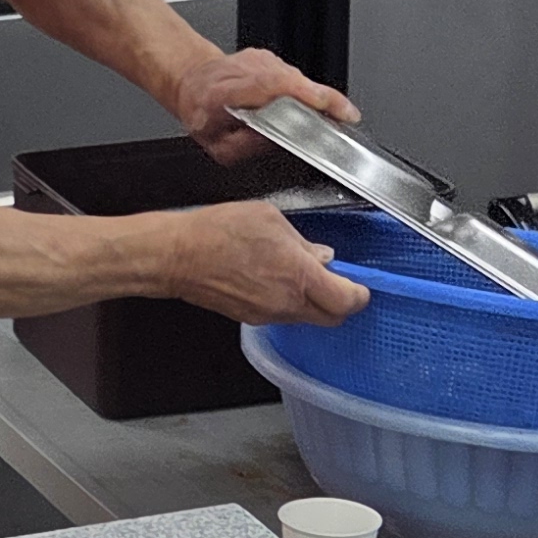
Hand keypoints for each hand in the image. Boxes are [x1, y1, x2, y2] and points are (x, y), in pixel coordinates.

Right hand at [164, 201, 368, 324]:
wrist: (177, 256)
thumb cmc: (216, 233)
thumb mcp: (270, 219)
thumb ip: (302, 240)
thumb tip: (320, 254)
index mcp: (298, 276)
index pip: (347, 301)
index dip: (360, 294)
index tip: (361, 285)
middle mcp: (287, 302)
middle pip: (332, 318)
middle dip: (340, 302)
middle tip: (337, 282)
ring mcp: (268, 314)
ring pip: (307, 317)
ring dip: (313, 301)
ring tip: (296, 273)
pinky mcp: (250, 318)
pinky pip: (282, 314)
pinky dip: (288, 302)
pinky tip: (272, 278)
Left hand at [177, 49, 356, 162]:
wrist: (192, 81)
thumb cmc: (202, 115)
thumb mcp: (217, 145)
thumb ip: (246, 147)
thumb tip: (277, 143)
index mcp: (225, 92)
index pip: (271, 85)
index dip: (307, 94)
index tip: (332, 107)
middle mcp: (243, 70)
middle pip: (292, 79)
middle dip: (323, 98)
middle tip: (345, 116)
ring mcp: (257, 60)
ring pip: (296, 76)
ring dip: (314, 96)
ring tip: (326, 113)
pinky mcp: (268, 57)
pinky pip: (293, 75)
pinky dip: (304, 90)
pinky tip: (303, 104)